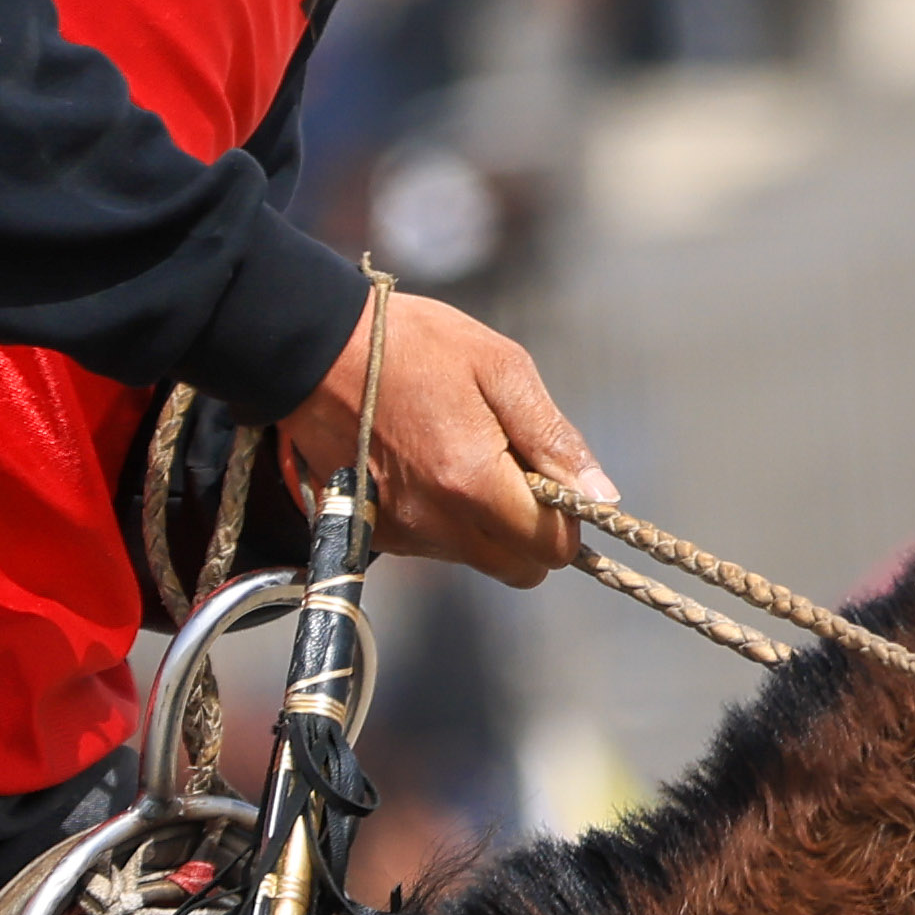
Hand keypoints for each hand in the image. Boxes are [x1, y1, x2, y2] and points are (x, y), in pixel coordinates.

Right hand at [281, 290, 599, 586]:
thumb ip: (552, 436)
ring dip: (487, 523)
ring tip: (462, 454)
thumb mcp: (499, 367)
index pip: (550, 548)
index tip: (552, 479)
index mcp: (474, 482)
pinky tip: (427, 464)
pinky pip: (435, 545)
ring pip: (478, 558)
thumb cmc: (413, 345)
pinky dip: (446, 518)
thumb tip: (599, 495)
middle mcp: (437, 522)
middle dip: (532, 532)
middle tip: (515, 470)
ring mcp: (402, 532)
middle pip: (518, 569)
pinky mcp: (375, 530)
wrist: (315, 346)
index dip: (566, 519)